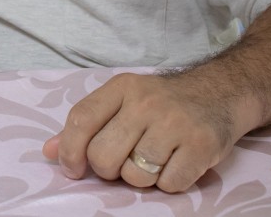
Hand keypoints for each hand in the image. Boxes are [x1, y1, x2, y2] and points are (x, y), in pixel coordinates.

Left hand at [42, 72, 246, 192]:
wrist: (220, 91)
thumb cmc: (162, 102)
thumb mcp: (123, 101)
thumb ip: (86, 126)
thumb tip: (49, 152)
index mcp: (122, 87)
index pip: (81, 119)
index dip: (70, 151)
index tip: (73, 168)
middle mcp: (146, 102)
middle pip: (104, 156)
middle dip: (108, 170)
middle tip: (123, 162)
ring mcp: (175, 123)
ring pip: (135, 175)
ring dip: (141, 178)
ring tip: (154, 159)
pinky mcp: (201, 145)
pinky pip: (169, 184)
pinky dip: (169, 183)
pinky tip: (175, 163)